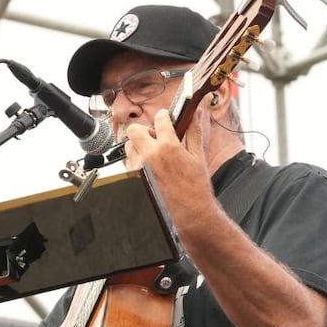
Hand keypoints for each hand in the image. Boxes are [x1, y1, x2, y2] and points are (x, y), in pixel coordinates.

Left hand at [124, 108, 213, 232]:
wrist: (190, 213)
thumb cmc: (195, 188)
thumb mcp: (198, 156)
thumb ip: (194, 131)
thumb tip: (196, 113)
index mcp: (168, 146)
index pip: (160, 118)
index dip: (164, 116)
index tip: (165, 119)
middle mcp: (149, 155)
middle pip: (135, 129)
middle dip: (145, 131)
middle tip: (156, 139)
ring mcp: (138, 169)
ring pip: (129, 146)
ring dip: (139, 147)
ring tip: (154, 157)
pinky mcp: (133, 180)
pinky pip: (128, 163)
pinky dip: (137, 162)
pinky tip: (150, 170)